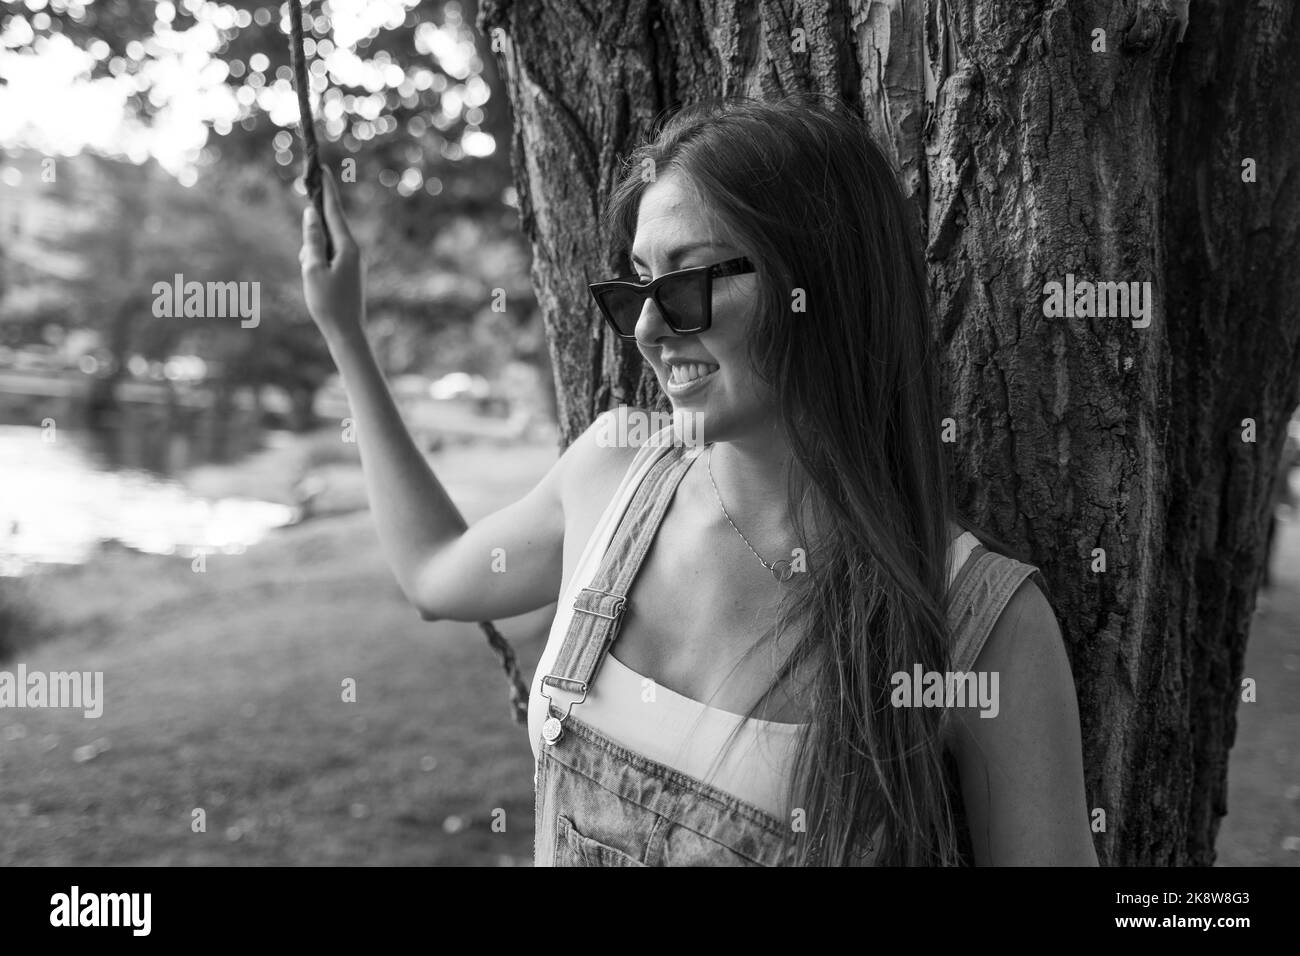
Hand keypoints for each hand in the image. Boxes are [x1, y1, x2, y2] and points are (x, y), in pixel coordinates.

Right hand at [299, 168, 363, 336]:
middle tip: (309, 253)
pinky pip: (328, 259)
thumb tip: (311, 214)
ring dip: (312, 255)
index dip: (327, 189)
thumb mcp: (312, 268)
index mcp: (347, 247)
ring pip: (325, 245)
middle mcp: (354, 251)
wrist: (347, 333)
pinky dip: (317, 264)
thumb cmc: (328, 303)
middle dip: (312, 233)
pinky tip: (317, 286)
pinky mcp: (350, 272)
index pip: (334, 211)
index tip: (324, 168)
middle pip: (327, 228)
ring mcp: (353, 262)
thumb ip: (311, 239)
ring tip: (315, 283)